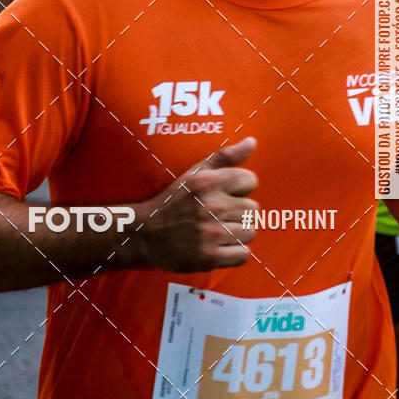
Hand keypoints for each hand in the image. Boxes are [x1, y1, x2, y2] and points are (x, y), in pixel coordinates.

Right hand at [135, 137, 258, 272]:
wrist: (146, 234)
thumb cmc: (174, 201)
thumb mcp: (196, 173)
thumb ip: (226, 156)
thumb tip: (253, 142)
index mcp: (208, 182)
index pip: (250, 180)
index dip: (240, 188)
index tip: (225, 194)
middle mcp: (211, 206)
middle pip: (253, 209)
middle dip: (239, 212)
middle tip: (219, 215)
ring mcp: (210, 233)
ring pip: (250, 232)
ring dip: (238, 233)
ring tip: (219, 231)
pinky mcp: (209, 257)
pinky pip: (243, 254)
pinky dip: (234, 253)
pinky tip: (220, 247)